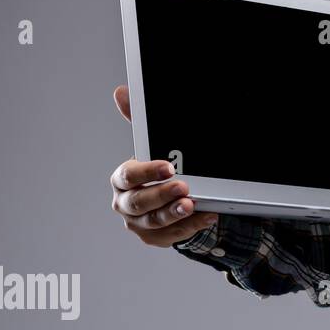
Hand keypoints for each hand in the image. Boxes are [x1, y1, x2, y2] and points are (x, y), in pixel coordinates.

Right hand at [109, 85, 217, 246]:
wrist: (166, 197)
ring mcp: (138, 223)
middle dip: (162, 195)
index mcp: (122, 180)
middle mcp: (125, 203)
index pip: (128, 176)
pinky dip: (190, 226)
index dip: (147, 172)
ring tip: (194, 204)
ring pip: (154, 221)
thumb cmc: (156, 170)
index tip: (169, 166)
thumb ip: (138, 120)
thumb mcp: (150, 145)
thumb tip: (121, 92)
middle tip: (184, 187)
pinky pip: (172, 235)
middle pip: (140, 202)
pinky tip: (207, 215)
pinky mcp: (154, 238)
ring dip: (175, 214)